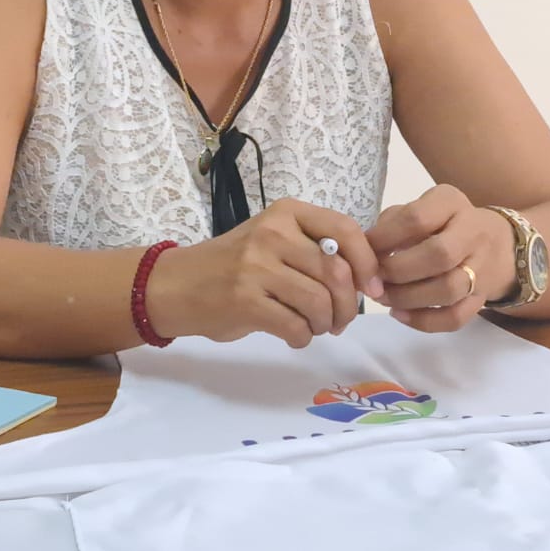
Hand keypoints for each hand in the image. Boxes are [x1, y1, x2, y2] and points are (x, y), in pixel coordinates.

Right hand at [146, 199, 382, 348]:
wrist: (175, 285)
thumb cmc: (233, 264)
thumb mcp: (273, 240)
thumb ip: (314, 249)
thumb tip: (366, 278)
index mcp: (286, 213)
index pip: (345, 230)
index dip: (368, 263)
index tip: (374, 288)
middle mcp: (273, 233)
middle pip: (337, 273)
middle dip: (348, 306)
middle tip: (340, 320)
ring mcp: (256, 266)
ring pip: (319, 302)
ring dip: (325, 324)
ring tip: (314, 327)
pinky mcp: (245, 300)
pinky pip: (296, 326)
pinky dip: (302, 337)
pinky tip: (293, 335)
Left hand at [368, 185, 514, 331]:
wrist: (500, 246)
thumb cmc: (447, 224)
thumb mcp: (424, 208)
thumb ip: (393, 222)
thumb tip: (364, 248)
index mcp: (451, 203)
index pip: (417, 218)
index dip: (385, 237)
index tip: (364, 249)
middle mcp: (472, 233)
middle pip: (438, 255)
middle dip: (398, 270)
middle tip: (374, 278)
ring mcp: (481, 268)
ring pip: (448, 289)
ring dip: (408, 298)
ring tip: (383, 297)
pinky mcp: (481, 299)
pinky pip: (456, 317)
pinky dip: (423, 321)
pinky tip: (399, 314)